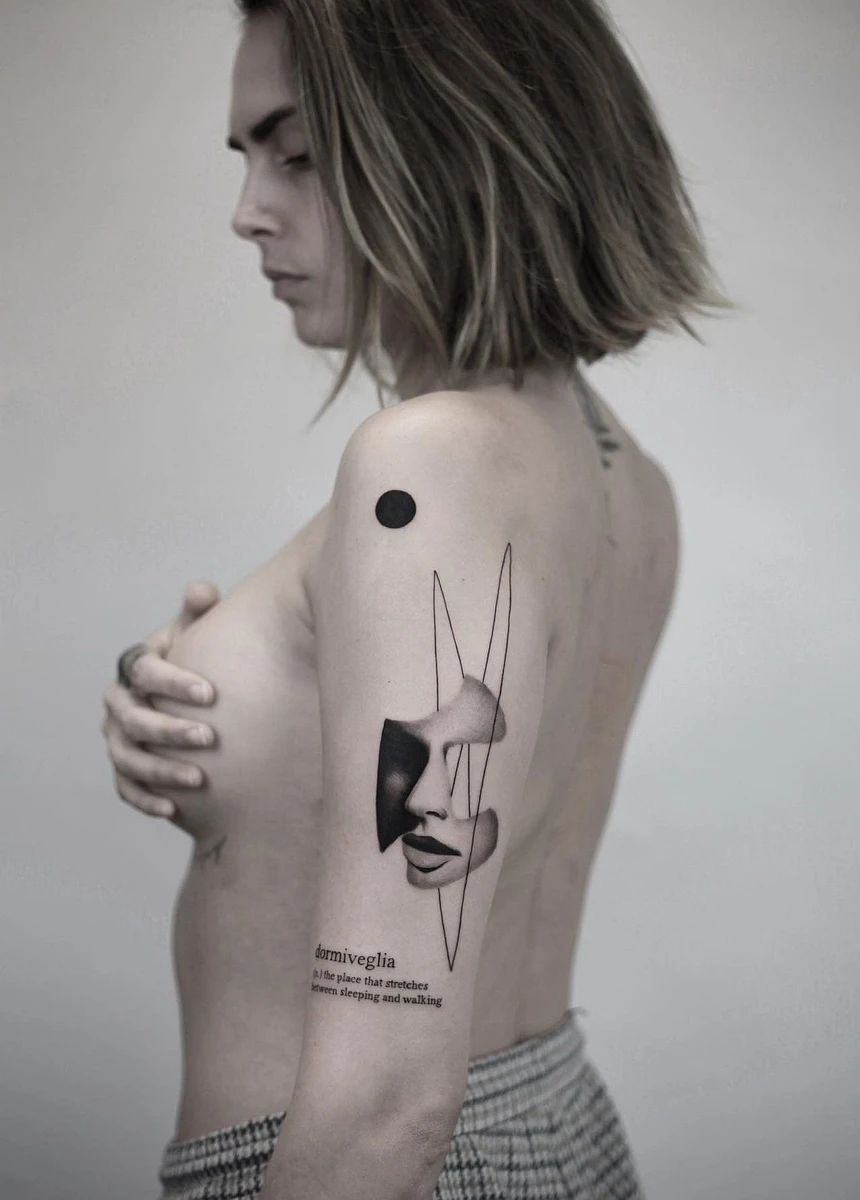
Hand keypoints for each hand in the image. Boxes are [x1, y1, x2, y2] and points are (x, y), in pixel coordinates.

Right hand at [101, 581, 219, 819]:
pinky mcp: (124, 769)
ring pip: (127, 758)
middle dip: (169, 730)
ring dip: (160, 770)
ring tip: (199, 779)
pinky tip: (173, 809)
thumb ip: (199, 612)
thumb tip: (202, 591)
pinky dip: (145, 800)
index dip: (173, 682)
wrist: (189, 699)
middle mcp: (119, 703)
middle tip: (209, 738)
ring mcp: (117, 738)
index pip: (144, 671)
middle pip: (133, 719)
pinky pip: (125, 788)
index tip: (210, 694)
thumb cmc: (196, 659)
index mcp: (135, 667)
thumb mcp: (196, 634)